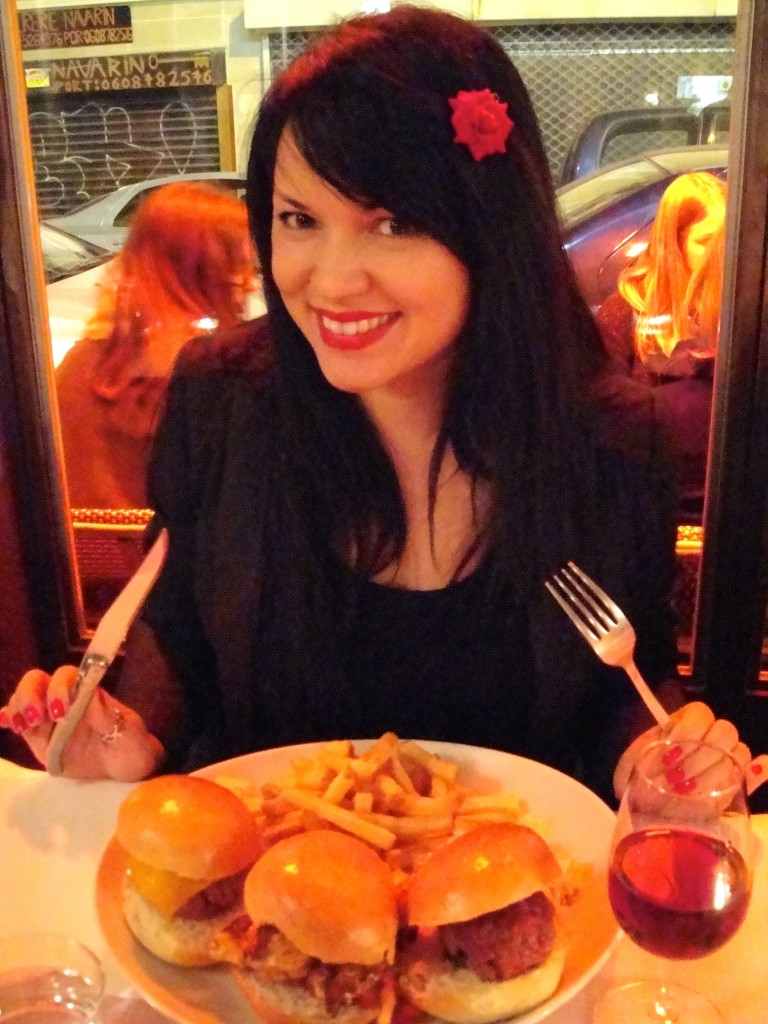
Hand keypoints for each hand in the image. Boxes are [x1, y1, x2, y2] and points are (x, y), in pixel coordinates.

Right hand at [0, 666, 163, 780]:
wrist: (124, 770)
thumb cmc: (131, 748)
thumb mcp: (129, 736)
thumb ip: (111, 718)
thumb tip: (93, 696)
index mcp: (89, 693)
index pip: (67, 676)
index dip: (59, 688)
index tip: (61, 710)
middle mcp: (66, 699)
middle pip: (38, 682)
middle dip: (30, 695)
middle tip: (35, 718)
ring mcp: (50, 719)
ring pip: (24, 700)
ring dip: (17, 708)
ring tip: (21, 726)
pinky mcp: (39, 738)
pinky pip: (19, 723)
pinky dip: (7, 718)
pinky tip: (2, 723)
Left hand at [614, 701, 764, 799]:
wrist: (641, 809)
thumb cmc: (637, 780)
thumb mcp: (635, 763)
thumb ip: (649, 752)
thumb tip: (664, 748)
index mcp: (683, 725)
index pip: (700, 713)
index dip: (686, 732)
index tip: (667, 756)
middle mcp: (708, 738)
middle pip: (724, 731)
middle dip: (699, 756)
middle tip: (675, 778)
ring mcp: (725, 760)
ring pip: (738, 753)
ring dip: (712, 773)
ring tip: (686, 792)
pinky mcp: (735, 784)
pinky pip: (754, 772)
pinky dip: (759, 771)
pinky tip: (757, 769)